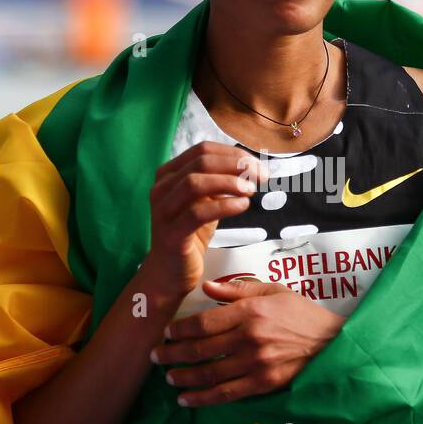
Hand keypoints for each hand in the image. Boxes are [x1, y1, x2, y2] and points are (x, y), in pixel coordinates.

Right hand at [139, 142, 267, 300]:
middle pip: (201, 162)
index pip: (203, 150)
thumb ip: (220, 183)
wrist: (168, 273)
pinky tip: (242, 206)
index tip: (258, 165)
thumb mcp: (205, 203)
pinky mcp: (171, 234)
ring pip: (195, 183)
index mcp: (169, 174)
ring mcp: (163, 210)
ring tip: (250, 190)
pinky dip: (224, 206)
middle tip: (261, 176)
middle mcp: (161, 188)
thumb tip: (251, 168)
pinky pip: (198, 213)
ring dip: (229, 182)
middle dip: (236, 165)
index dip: (233, 154)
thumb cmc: (189, 235)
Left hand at [150, 278, 345, 406]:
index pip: (204, 323)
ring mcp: (256, 364)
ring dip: (183, 377)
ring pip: (209, 374)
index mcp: (250, 312)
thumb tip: (207, 287)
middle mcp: (249, 338)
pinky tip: (186, 399)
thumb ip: (238, 289)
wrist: (331, 342)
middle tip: (156, 356)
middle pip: (200, 349)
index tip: (167, 332)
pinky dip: (202, 398)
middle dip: (173, 355)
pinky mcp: (263, 384)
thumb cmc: (300, 313)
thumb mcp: (272, 291)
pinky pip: (226, 394)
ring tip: (168, 378)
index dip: (180, 330)